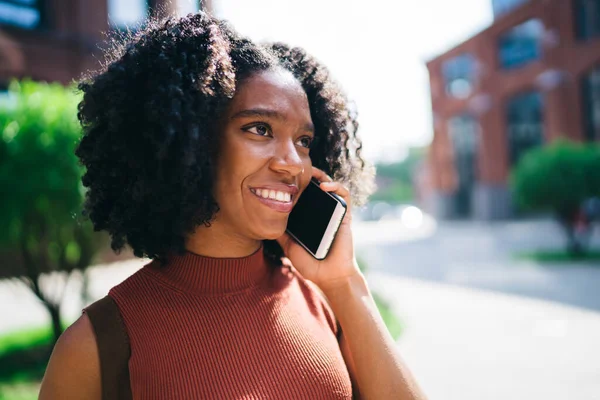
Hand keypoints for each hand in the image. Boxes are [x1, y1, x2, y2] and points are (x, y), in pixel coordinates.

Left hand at [276, 167, 361, 291]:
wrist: (330, 276)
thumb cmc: (311, 264)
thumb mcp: (289, 246)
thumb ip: (280, 233)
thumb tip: (263, 220)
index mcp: (310, 217)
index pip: (303, 194)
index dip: (296, 183)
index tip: (283, 177)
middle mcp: (322, 212)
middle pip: (316, 186)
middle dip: (308, 174)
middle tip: (296, 169)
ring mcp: (334, 212)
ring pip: (330, 186)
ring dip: (322, 175)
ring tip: (311, 172)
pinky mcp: (345, 215)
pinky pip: (344, 195)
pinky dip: (336, 186)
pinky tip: (324, 186)